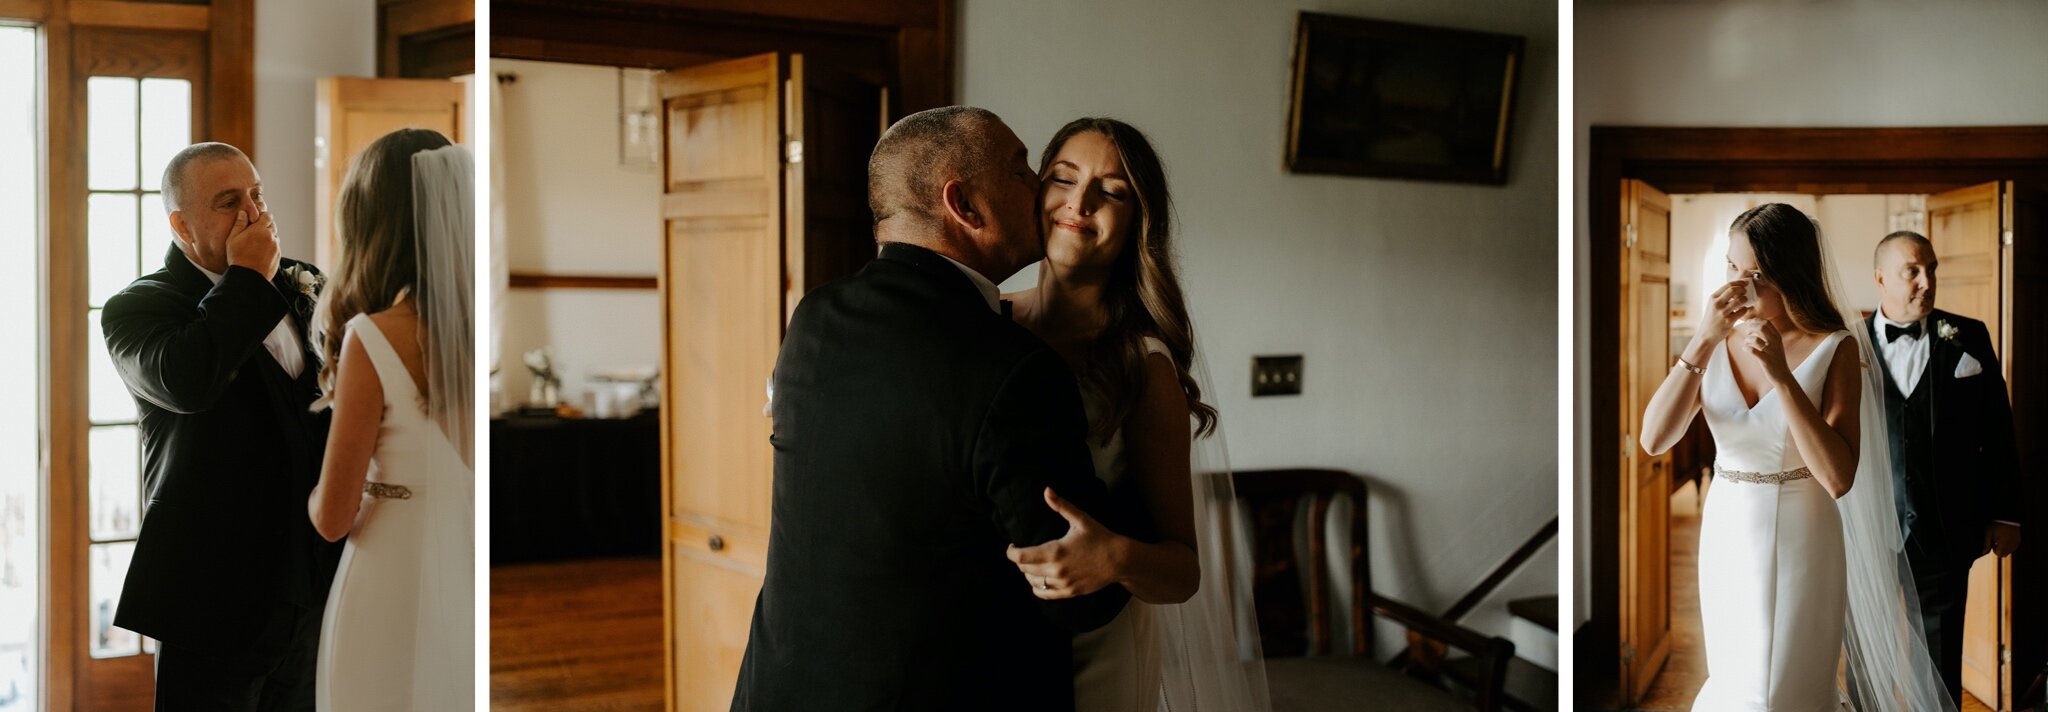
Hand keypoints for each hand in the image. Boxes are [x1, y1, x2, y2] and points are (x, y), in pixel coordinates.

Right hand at [225, 210, 280, 279]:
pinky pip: (276, 246)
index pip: (267, 216)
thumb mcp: (233, 239)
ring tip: (257, 242)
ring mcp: (276, 246)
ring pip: (275, 236)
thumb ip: (239, 224)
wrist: (248, 276)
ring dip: (268, 236)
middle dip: (265, 225)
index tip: (257, 219)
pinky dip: (270, 246)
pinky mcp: (278, 255)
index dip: (262, 216)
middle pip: (272, 225)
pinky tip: (261, 251)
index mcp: (259, 230)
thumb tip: (243, 213)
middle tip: (255, 230)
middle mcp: (271, 237)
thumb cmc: (238, 257)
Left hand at [1006, 487, 1123, 599]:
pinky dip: (1037, 588)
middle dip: (1020, 560)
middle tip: (1024, 552)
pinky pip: (1044, 594)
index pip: (1020, 557)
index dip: (1011, 552)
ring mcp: (1062, 583)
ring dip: (1028, 573)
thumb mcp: (1081, 519)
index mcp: (1054, 551)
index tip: (1012, 546)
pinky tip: (1040, 579)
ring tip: (1033, 564)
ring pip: (1033, 582)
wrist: (1119, 560)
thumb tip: (1046, 490)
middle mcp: (1056, 570)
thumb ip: (1061, 505)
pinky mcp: (1069, 592)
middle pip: (1024, 569)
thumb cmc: (1100, 537)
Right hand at [1700, 279, 1754, 343]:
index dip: (1739, 282)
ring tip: (1744, 301)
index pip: (1728, 285)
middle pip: (1734, 290)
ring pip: (1740, 300)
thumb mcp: (1713, 305)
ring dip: (1745, 299)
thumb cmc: (1712, 318)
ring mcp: (1722, 313)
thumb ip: (1722, 297)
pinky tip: (1743, 310)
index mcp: (1713, 298)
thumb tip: (1738, 287)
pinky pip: (1742, 311)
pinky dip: (1745, 309)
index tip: (1745, 283)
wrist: (1706, 334)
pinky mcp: (1728, 321)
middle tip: (1745, 292)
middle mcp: (1716, 304)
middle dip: (1743, 289)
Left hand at [1734, 316, 1791, 383]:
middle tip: (1746, 332)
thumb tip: (1755, 326)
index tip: (1749, 324)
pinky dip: (1746, 348)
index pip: (1766, 322)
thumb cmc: (1776, 359)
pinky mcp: (1765, 360)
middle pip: (1761, 327)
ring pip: (1755, 339)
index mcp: (1777, 337)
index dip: (1755, 321)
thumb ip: (1768, 335)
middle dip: (1750, 327)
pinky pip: (1752, 351)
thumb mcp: (1775, 345)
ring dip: (1747, 339)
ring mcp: (1770, 351)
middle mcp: (1775, 342)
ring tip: (1746, 342)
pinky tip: (1745, 349)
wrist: (1782, 375)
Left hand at [1986, 522, 2021, 556]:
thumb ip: (1986, 543)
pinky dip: (2009, 545)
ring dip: (2004, 548)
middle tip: (1996, 541)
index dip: (1994, 550)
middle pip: (2004, 555)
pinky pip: (2013, 547)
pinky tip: (2006, 538)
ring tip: (2001, 538)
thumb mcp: (1989, 533)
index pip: (1999, 554)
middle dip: (1999, 550)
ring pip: (2009, 552)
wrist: (2008, 517)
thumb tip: (1983, 552)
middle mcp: (2012, 545)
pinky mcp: (2019, 540)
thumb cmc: (1997, 524)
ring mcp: (2016, 543)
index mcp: (2004, 543)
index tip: (1993, 543)